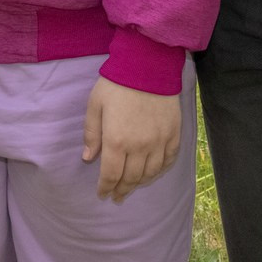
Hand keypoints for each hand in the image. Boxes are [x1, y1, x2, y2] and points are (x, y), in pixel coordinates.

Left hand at [82, 76, 181, 201]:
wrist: (148, 64)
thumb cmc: (117, 83)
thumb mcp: (95, 105)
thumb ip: (91, 134)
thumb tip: (88, 158)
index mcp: (116, 141)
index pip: (110, 175)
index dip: (105, 188)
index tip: (102, 194)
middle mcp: (139, 146)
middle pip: (131, 178)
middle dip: (122, 190)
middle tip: (117, 196)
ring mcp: (159, 141)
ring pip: (150, 173)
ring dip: (140, 183)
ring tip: (133, 187)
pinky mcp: (173, 133)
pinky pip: (168, 160)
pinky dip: (160, 170)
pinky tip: (153, 173)